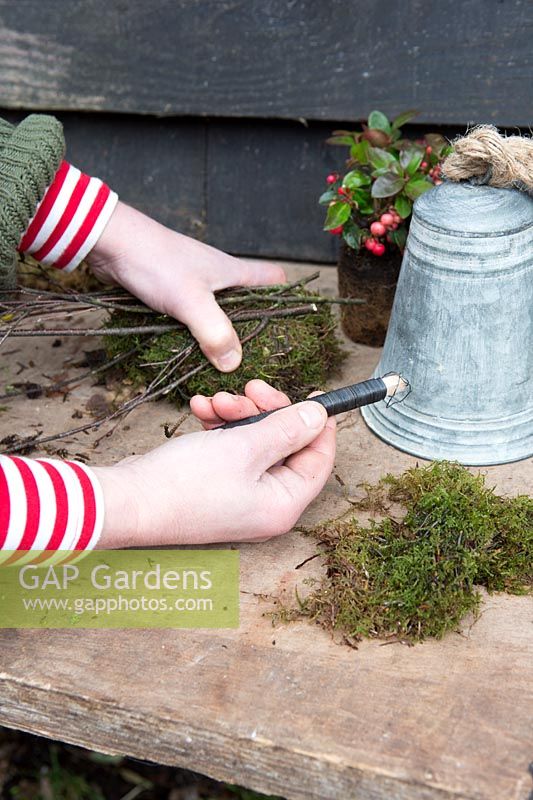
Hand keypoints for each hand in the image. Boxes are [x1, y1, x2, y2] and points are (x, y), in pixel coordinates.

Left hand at [87, 201, 285, 371]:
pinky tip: (189, 351)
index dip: (287, 301)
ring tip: (222, 363)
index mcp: (233, 272)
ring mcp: (194, 283)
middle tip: (254, 359)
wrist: (111, 243)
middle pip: (248, 301)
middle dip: (253, 328)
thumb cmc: (156, 262)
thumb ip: (215, 333)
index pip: (274, 280)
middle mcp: (218, 276)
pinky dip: (194, 332)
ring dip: (220, 333)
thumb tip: (234, 364)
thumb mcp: (191, 301)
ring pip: (219, 311)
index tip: (289, 329)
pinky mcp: (172, 292)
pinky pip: (193, 316)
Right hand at [93, 380, 335, 546]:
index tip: (316, 395)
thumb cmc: (184, 484)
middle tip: (251, 388)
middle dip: (266, 412)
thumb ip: (287, 429)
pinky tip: (200, 409)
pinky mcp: (216, 486)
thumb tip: (318, 417)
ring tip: (215, 400)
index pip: (318, 460)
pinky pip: (230, 450)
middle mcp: (265, 505)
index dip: (319, 425)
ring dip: (238, 415)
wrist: (129, 501)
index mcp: (282, 504)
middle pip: (285, 447)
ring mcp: (239, 496)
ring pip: (254, 443)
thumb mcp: (244, 447)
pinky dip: (219, 428)